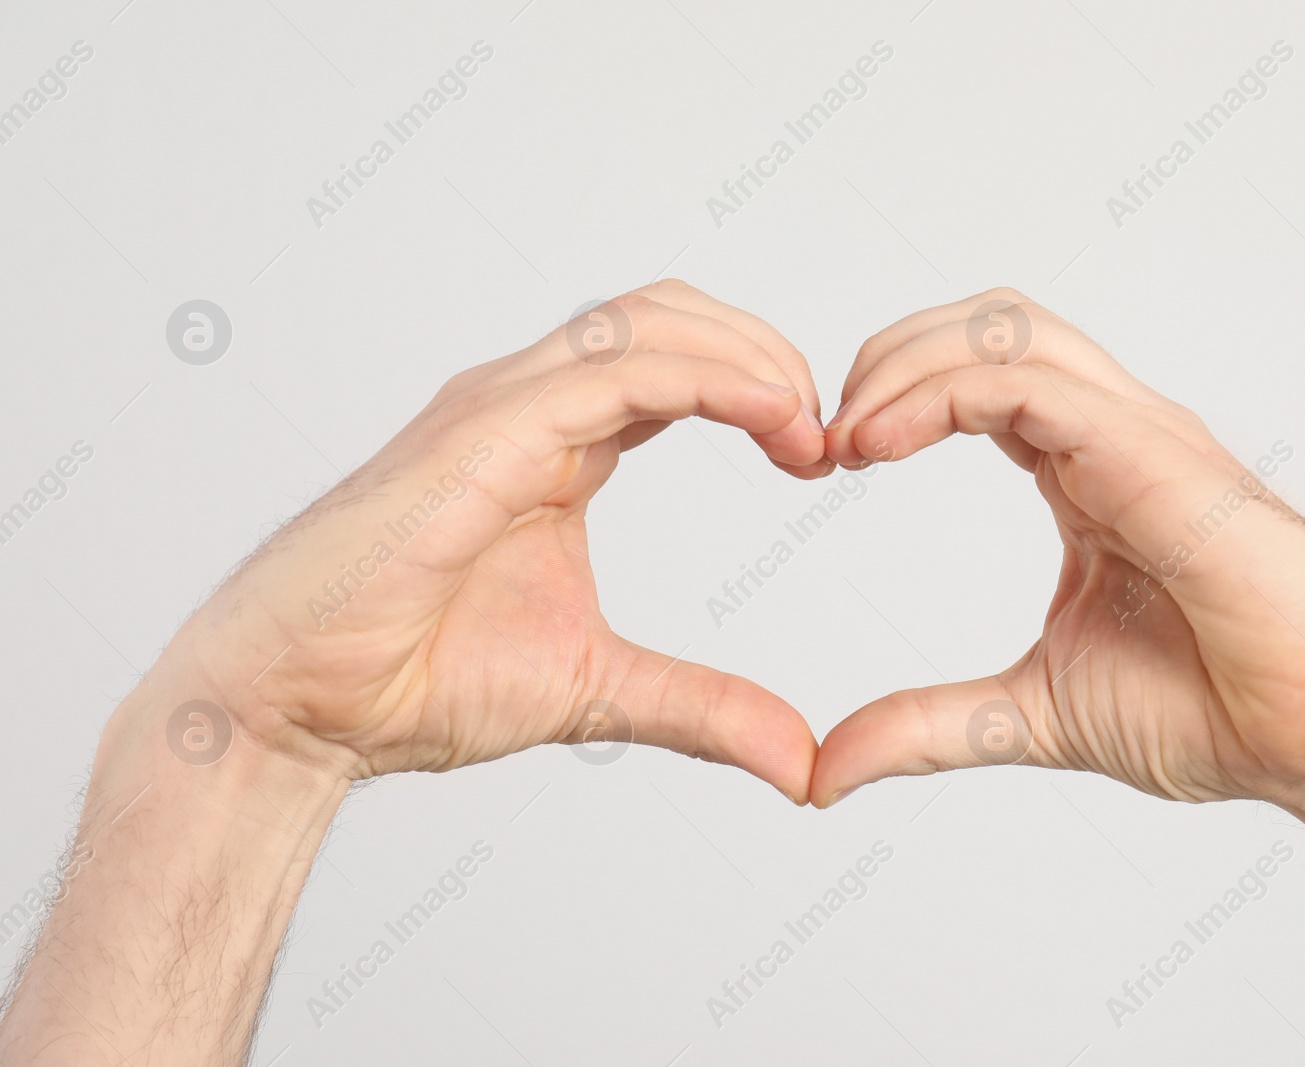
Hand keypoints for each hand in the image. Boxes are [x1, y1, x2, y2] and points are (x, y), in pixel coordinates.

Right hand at [169, 280, 827, 800]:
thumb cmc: (409, 681)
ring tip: (807, 424)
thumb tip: (799, 761)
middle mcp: (527, 406)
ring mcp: (500, 407)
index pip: (675, 364)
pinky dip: (706, 377)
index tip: (818, 454)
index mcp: (557, 444)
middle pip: (671, 316)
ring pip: (647, 321)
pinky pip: (613, 368)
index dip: (759, 388)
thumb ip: (703, 709)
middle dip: (766, 352)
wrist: (297, 710)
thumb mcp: (599, 689)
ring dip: (748, 353)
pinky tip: (770, 417)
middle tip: (825, 430)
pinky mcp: (482, 431)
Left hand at [811, 289, 1304, 808]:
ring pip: (1005, 331)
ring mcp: (1140, 434)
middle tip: (820, 433)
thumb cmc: (1220, 711)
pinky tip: (879, 444)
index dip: (893, 396)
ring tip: (841, 434)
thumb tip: (826, 769)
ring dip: (904, 363)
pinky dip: (940, 393)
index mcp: (1088, 469)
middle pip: (986, 325)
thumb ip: (927, 725)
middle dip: (888, 355)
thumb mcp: (1029, 712)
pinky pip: (1029, 385)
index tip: (827, 460)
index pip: (979, 377)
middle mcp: (1115, 432)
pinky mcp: (1155, 456)